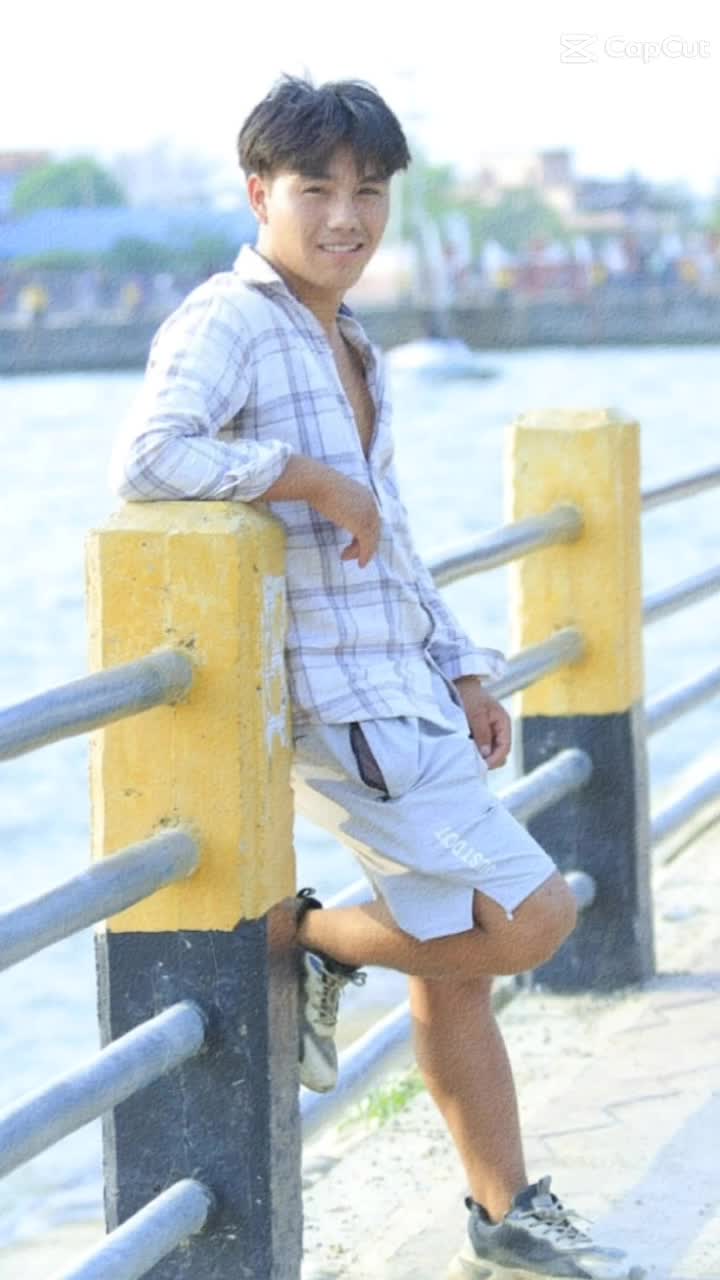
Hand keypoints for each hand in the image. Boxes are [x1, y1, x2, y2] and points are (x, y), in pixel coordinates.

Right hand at [263, 457, 380, 567]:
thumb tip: (336, 512)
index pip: (372, 519)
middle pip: (374, 530)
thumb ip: (340, 504)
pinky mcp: (361, 525)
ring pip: (371, 540)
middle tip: (350, 553)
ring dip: (360, 551)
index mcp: (366, 496)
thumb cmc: (318, 485)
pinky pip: (367, 545)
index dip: (365, 532)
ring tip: (345, 557)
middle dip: (364, 544)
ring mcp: (368, 514)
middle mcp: (371, 504)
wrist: (316, 482)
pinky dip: (364, 555)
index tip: (354, 542)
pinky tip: (359, 563)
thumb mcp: (334, 495)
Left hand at [453, 676, 510, 769]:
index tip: (482, 765)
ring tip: (467, 757)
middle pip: (499, 753)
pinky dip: (474, 751)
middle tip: (473, 764)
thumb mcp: (476, 713)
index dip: (495, 759)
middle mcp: (499, 730)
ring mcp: (490, 732)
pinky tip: (465, 751)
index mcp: (503, 723)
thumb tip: (487, 754)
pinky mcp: (480, 734)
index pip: (505, 748)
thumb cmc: (469, 695)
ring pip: (490, 753)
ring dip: (480, 756)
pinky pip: (481, 748)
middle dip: (489, 760)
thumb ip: (482, 733)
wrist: (459, 684)